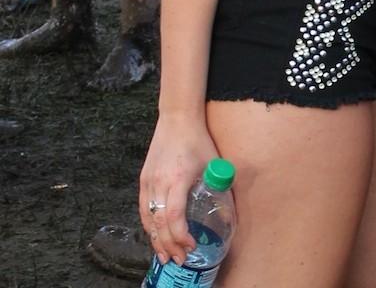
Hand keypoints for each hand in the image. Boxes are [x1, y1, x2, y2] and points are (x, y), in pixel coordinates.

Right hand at [138, 113, 217, 264]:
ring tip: (165, 255)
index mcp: (177, 179)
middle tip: (180, 260)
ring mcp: (148, 181)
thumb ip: (220, 188)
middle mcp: (158, 182)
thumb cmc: (199, 140)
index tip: (191, 247)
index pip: (174, 216)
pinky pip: (143, 208)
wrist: (177, 119)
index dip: (181, 236)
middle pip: (159, 222)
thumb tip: (229, 212)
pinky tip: (155, 236)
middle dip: (169, 245)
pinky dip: (148, 225)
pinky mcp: (143, 179)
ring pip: (147, 218)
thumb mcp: (214, 164)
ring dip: (156, 239)